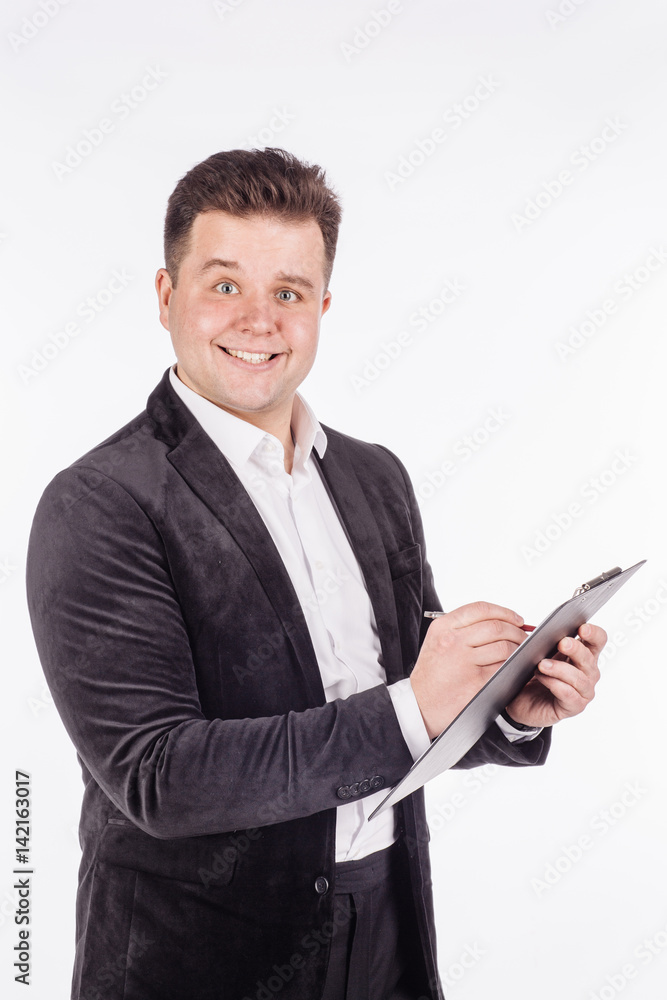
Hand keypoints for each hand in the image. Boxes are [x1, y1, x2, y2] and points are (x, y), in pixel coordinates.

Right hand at [410, 602, 526, 738]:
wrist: (420, 704)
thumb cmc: (431, 674)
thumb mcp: (436, 641)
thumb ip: (461, 628)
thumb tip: (498, 620)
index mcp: (443, 627)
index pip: (481, 609)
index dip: (504, 612)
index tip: (516, 619)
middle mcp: (453, 641)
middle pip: (497, 627)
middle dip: (516, 631)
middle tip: (523, 637)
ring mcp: (465, 662)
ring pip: (504, 647)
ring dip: (518, 649)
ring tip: (520, 653)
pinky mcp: (476, 682)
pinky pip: (504, 668)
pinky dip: (514, 667)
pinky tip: (515, 668)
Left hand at [504, 623, 606, 728]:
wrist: (521, 700)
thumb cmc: (535, 674)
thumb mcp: (541, 653)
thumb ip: (548, 642)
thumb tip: (546, 631)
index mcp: (583, 655)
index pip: (597, 641)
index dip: (594, 633)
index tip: (582, 627)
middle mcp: (588, 673)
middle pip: (589, 658)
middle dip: (576, 649)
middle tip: (562, 643)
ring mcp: (583, 692)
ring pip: (579, 678)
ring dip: (560, 669)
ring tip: (542, 664)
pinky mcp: (573, 707)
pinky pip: (569, 694)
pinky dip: (555, 684)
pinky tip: (542, 677)